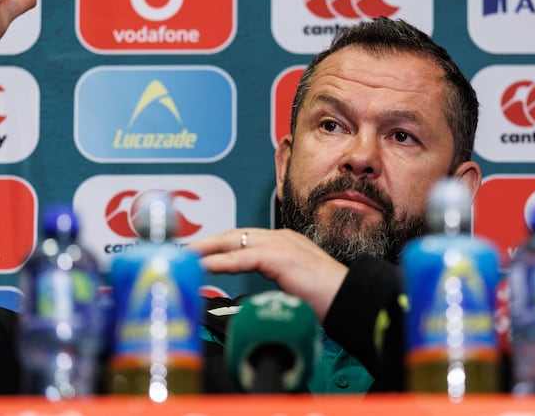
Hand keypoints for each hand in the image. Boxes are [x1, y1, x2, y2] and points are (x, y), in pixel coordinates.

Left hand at [188, 228, 347, 321]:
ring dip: (206, 249)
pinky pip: (241, 257)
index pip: (244, 239)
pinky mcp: (279, 256)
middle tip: (183, 251)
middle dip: (206, 241)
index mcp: (285, 242)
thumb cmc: (330, 297)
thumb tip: (260, 298)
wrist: (350, 299)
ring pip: (233, 242)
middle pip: (234, 234)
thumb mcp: (296, 287)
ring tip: (185, 257)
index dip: (220, 244)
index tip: (200, 252)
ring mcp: (280, 243)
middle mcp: (281, 237)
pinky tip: (204, 265)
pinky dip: (219, 261)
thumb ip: (277, 284)